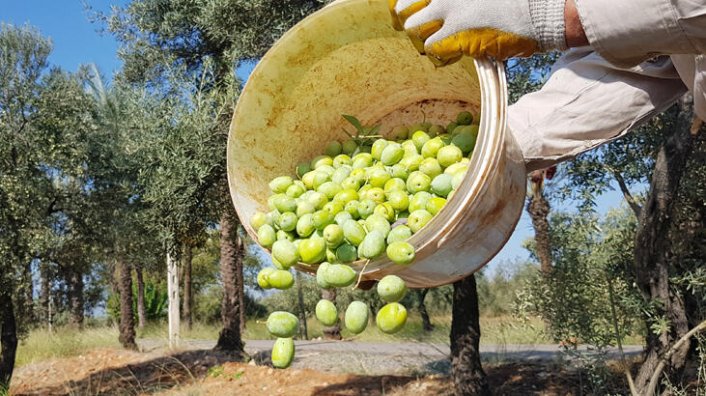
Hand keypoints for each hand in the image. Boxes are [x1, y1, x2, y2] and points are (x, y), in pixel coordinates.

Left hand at [389, 0, 567, 64]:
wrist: (540, 10)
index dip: (404, 6)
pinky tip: (452, 53)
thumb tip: (437, 6)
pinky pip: (431, 49)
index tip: (408, 13)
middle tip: (420, 30)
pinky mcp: (457, 33)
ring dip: (422, 40)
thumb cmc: (515, 0)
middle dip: (408, 22)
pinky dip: (438, 55)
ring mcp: (449, 10)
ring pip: (413, 30)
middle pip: (401, 9)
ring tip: (439, 42)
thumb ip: (456, 1)